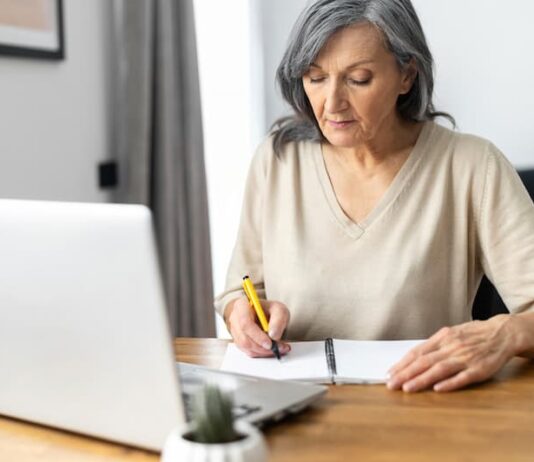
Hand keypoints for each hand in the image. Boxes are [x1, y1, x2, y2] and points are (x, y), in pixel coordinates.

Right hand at [224, 297, 290, 357]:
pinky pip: (248, 351)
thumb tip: (274, 336)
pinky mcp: (238, 341)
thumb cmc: (267, 309)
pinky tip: (272, 349)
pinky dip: (261, 353)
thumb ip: (279, 319)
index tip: (269, 343)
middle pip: (244, 338)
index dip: (257, 336)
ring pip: (246, 347)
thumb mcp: (278, 309)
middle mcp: (235, 318)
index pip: (245, 323)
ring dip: (263, 351)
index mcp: (242, 305)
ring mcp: (235, 331)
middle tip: (278, 348)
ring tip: (279, 348)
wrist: (260, 313)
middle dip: (262, 347)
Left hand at [387, 315, 518, 391]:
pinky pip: (463, 377)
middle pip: (424, 361)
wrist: (502, 333)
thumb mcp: (451, 333)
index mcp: (443, 337)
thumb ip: (434, 345)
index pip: (418, 352)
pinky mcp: (479, 369)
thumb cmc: (474, 334)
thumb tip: (414, 356)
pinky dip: (450, 383)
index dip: (402, 363)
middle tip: (391, 384)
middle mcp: (451, 347)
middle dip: (405, 373)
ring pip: (439, 369)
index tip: (390, 373)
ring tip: (407, 388)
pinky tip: (437, 389)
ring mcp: (465, 358)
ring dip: (421, 379)